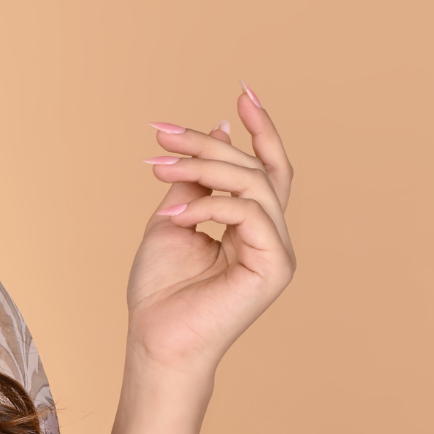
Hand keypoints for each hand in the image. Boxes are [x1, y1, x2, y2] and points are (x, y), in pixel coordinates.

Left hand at [128, 85, 295, 385]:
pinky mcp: (275, 267)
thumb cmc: (160, 292)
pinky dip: (209, 207)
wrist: (156, 342)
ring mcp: (278, 251)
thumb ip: (196, 182)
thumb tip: (217, 131)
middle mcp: (272, 236)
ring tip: (159, 167)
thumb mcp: (173, 220)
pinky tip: (174, 216)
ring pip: (254, 185)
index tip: (242, 91)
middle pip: (256, 169)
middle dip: (209, 143)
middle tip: (164, 133)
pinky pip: (250, 214)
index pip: (266, 169)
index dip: (260, 129)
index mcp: (252, 226)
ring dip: (204, 168)